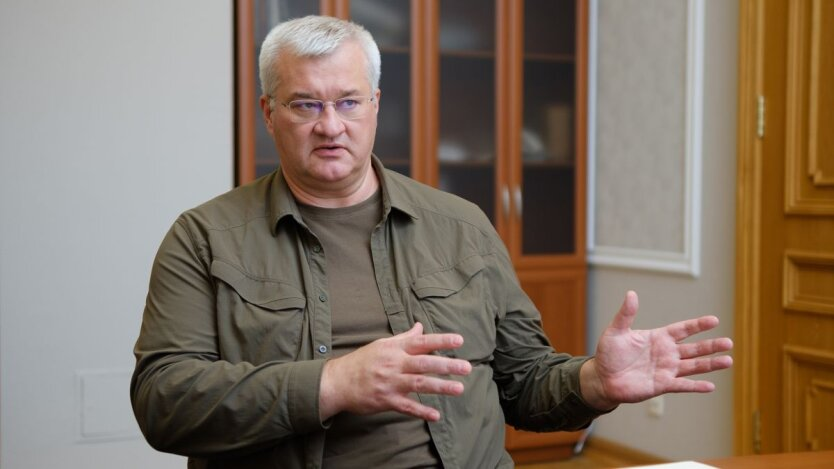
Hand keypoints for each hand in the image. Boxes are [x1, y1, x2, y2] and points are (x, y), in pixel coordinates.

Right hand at [319, 323, 472, 421]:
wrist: (338, 381)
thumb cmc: (363, 361)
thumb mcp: (383, 345)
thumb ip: (405, 338)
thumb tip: (420, 326)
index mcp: (395, 349)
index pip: (421, 342)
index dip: (441, 341)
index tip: (459, 340)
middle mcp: (394, 364)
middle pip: (424, 363)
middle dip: (446, 365)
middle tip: (467, 367)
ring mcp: (390, 383)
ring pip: (418, 383)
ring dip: (440, 386)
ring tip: (459, 388)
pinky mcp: (386, 400)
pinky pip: (406, 406)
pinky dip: (421, 411)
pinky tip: (435, 415)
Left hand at [580, 291, 732, 409]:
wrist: (603, 378)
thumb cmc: (609, 354)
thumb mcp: (616, 331)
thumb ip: (626, 314)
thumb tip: (631, 293)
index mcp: (658, 338)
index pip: (683, 329)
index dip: (698, 325)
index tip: (714, 320)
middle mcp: (666, 353)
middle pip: (694, 348)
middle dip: (711, 346)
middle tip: (729, 342)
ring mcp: (666, 370)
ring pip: (693, 366)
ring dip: (710, 364)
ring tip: (728, 360)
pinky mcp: (662, 385)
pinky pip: (682, 385)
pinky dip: (695, 386)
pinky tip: (710, 386)